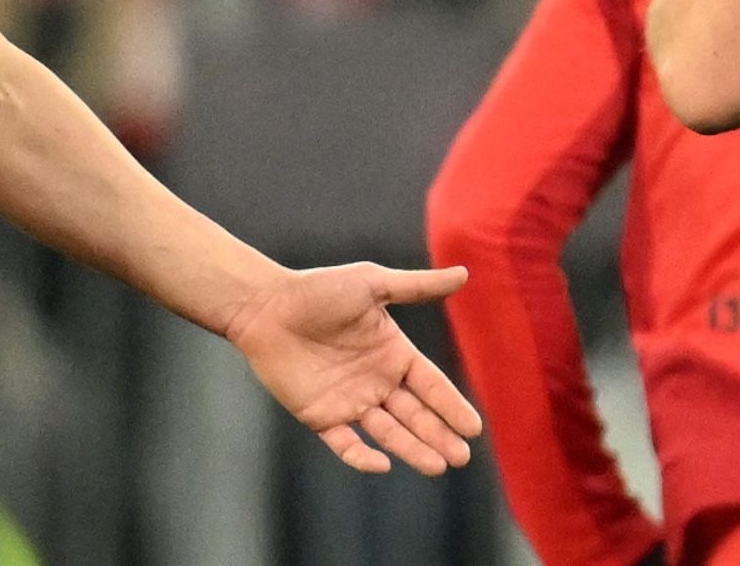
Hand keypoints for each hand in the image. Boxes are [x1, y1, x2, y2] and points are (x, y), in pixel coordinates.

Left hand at [223, 263, 483, 474]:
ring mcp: (350, 402)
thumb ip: (417, 286)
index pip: (431, 386)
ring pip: (389, 433)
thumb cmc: (318, 290)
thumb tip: (464, 273)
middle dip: (439, 436)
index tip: (474, 428)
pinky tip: (382, 464)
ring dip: (413, 450)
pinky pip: (345, 444)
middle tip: (461, 457)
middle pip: (416, 415)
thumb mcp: (372, 284)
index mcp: (393, 353)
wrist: (265, 306)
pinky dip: (362, 456)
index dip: (451, 406)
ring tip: (438, 466)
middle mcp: (376, 382)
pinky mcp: (321, 417)